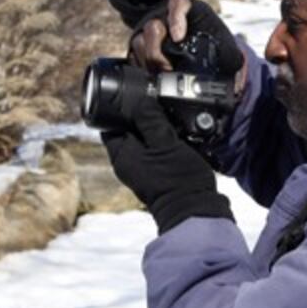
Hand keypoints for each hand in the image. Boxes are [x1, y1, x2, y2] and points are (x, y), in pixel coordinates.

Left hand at [103, 96, 232, 233]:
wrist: (196, 211)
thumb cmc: (178, 180)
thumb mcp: (165, 143)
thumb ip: (151, 120)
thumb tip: (141, 101)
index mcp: (122, 154)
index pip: (110, 124)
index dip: (120, 108)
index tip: (135, 96)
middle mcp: (129, 161)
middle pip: (129, 129)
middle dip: (143, 116)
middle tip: (159, 104)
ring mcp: (144, 167)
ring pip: (146, 138)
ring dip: (157, 127)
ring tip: (172, 119)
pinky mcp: (160, 172)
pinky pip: (158, 149)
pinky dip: (166, 139)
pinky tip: (180, 134)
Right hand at [105, 0, 244, 90]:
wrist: (208, 61)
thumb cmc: (219, 52)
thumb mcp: (228, 51)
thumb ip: (229, 56)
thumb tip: (232, 76)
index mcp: (190, 11)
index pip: (178, 2)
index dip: (175, 16)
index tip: (179, 36)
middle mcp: (168, 18)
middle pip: (153, 26)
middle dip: (158, 49)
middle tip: (168, 66)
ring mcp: (153, 34)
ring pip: (140, 41)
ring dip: (150, 60)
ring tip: (164, 73)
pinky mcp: (143, 49)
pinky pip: (134, 56)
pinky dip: (142, 67)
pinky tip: (153, 75)